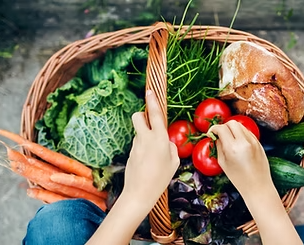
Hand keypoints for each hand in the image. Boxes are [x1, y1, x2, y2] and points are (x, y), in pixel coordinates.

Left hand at [122, 90, 179, 206]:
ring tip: (153, 157)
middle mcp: (145, 138)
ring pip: (139, 133)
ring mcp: (136, 145)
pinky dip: (143, 150)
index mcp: (159, 138)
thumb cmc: (160, 178)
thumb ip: (171, 147)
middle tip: (149, 124)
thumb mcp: (173, 162)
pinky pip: (138, 145)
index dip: (152, 101)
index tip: (149, 91)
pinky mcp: (130, 153)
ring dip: (145, 137)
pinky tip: (147, 165)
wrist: (139, 192)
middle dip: (142, 116)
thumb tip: (166, 142)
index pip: (155, 114)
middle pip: (138, 117)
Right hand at [209, 120, 272, 194]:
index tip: (211, 133)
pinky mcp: (259, 143)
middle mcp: (244, 142)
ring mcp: (253, 141)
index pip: (221, 128)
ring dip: (233, 129)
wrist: (258, 186)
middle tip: (220, 134)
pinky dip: (241, 134)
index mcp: (232, 148)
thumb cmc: (239, 178)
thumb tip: (216, 137)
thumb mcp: (223, 163)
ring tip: (229, 139)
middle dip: (224, 126)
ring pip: (240, 126)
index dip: (214, 129)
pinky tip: (238, 143)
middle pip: (232, 123)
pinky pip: (248, 132)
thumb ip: (218, 147)